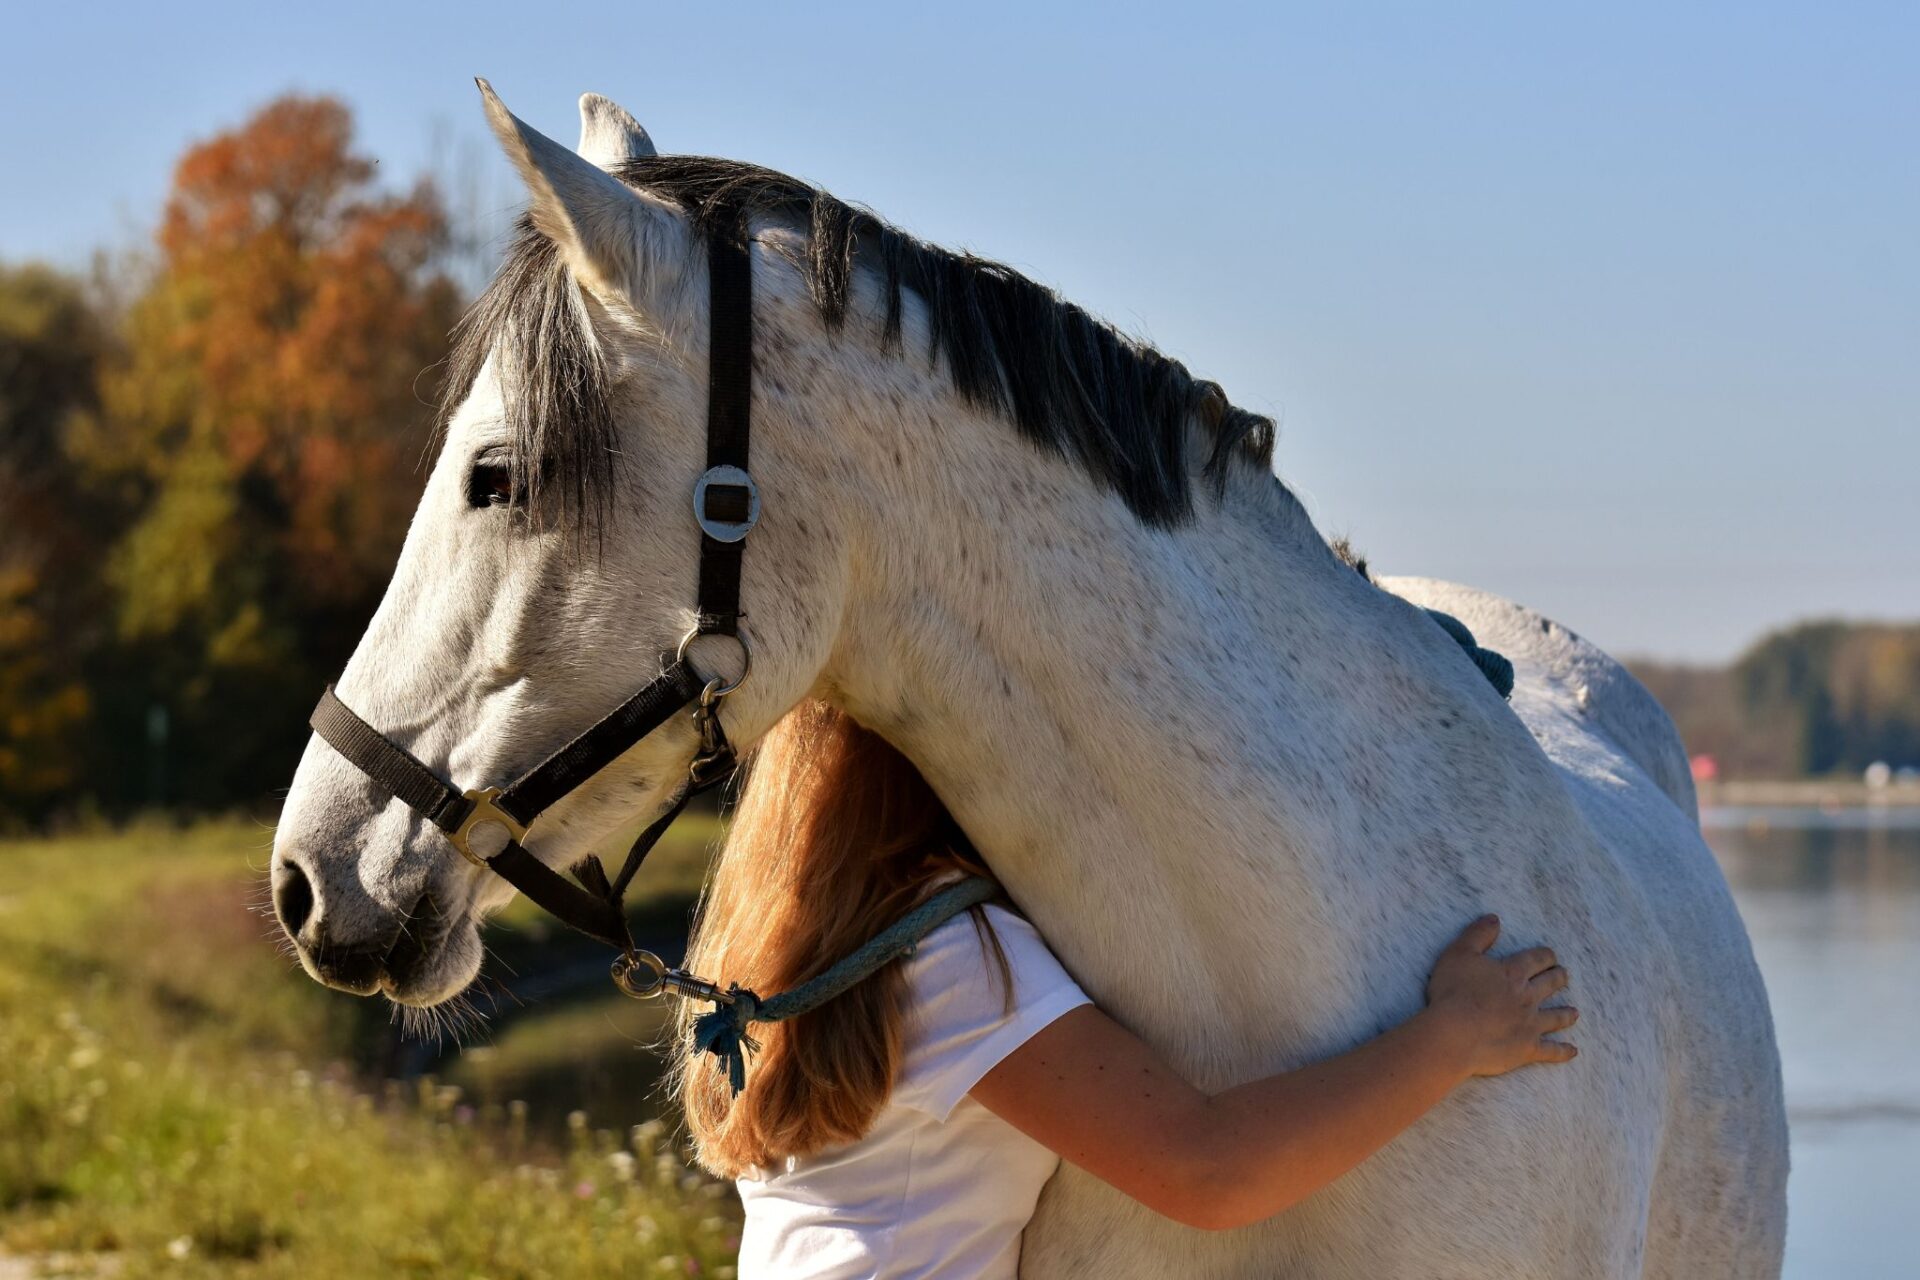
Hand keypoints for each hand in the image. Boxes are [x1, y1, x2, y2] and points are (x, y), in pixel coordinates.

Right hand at [1424, 915, 1578, 1077]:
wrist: (1453, 1034)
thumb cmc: (1453, 992)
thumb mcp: (1459, 954)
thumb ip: (1478, 934)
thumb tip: (1494, 918)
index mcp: (1513, 973)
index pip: (1536, 959)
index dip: (1545, 956)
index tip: (1551, 955)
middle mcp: (1528, 997)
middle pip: (1550, 984)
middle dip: (1558, 978)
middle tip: (1563, 975)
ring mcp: (1530, 1024)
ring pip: (1556, 1017)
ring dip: (1566, 1014)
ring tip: (1575, 1012)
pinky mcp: (1527, 1049)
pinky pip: (1551, 1050)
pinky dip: (1563, 1051)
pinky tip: (1572, 1051)